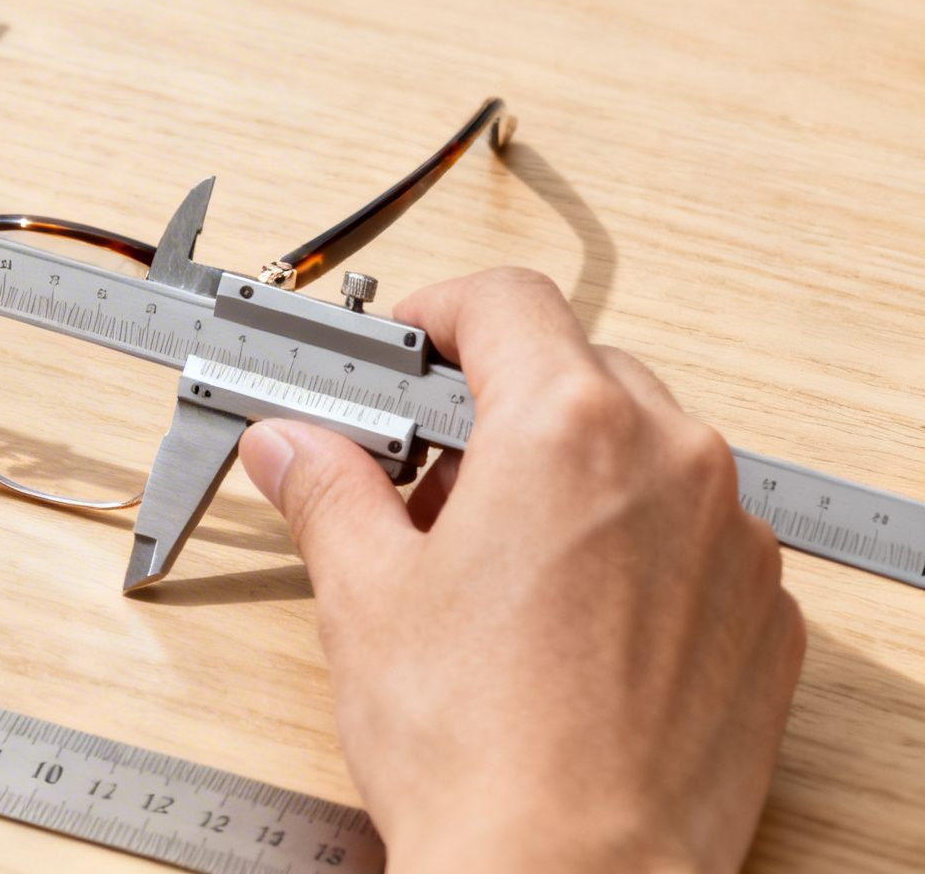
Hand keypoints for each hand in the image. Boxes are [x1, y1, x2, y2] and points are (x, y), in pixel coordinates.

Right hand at [237, 268, 803, 873]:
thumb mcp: (365, 594)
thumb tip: (291, 447)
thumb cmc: (478, 749)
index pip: (504, 303)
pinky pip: (694, 539)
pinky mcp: (760, 616)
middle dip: (494, 411)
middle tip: (422, 478)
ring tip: (488, 566)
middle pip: (575, 374)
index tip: (404, 355)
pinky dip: (630, 551)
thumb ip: (327, 490)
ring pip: (641, 456)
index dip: (437, 316)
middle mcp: (671, 464)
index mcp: (567, 430)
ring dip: (564, 479)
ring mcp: (731, 542)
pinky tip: (563, 625)